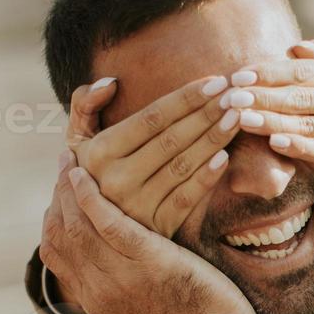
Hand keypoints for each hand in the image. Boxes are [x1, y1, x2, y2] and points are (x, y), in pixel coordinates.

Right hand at [41, 153, 256, 313]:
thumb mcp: (142, 309)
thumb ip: (122, 287)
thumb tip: (115, 264)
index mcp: (96, 303)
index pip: (57, 257)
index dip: (52, 221)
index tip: (55, 197)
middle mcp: (99, 291)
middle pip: (63, 237)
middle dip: (57, 198)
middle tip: (61, 167)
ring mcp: (120, 276)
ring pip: (79, 226)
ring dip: (70, 190)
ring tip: (71, 161)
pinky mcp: (146, 260)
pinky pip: (108, 223)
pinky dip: (92, 197)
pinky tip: (86, 176)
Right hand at [67, 74, 240, 238]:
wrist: (94, 231)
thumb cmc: (91, 174)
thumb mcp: (76, 142)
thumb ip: (84, 106)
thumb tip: (111, 82)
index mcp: (99, 152)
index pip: (151, 118)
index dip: (186, 98)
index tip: (215, 82)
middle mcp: (116, 180)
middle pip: (171, 139)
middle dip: (207, 114)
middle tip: (236, 96)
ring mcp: (137, 207)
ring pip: (182, 167)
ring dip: (213, 140)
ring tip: (238, 118)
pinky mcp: (156, 227)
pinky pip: (186, 199)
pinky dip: (206, 178)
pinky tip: (225, 157)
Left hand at [226, 40, 313, 180]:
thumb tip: (297, 48)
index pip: (300, 71)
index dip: (268, 73)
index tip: (237, 77)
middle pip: (301, 97)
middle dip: (264, 97)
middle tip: (233, 99)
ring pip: (308, 124)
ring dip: (274, 122)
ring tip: (244, 120)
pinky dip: (299, 147)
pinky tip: (274, 143)